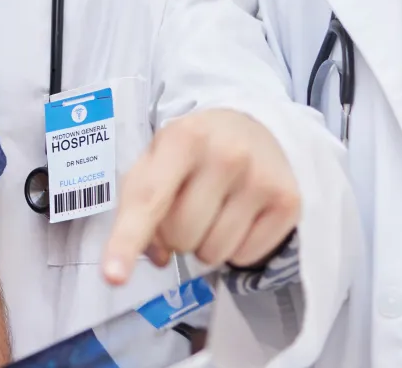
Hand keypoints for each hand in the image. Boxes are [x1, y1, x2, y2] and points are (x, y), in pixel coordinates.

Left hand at [103, 109, 299, 282]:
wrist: (252, 126)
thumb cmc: (194, 149)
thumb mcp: (157, 159)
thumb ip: (140, 204)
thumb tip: (156, 257)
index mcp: (183, 138)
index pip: (150, 200)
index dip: (127, 241)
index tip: (112, 276)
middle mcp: (227, 155)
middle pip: (181, 235)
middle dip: (176, 234)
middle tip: (188, 205)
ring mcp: (261, 178)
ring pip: (213, 254)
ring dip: (205, 244)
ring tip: (214, 210)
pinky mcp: (289, 202)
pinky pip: (246, 258)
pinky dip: (236, 248)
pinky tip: (239, 217)